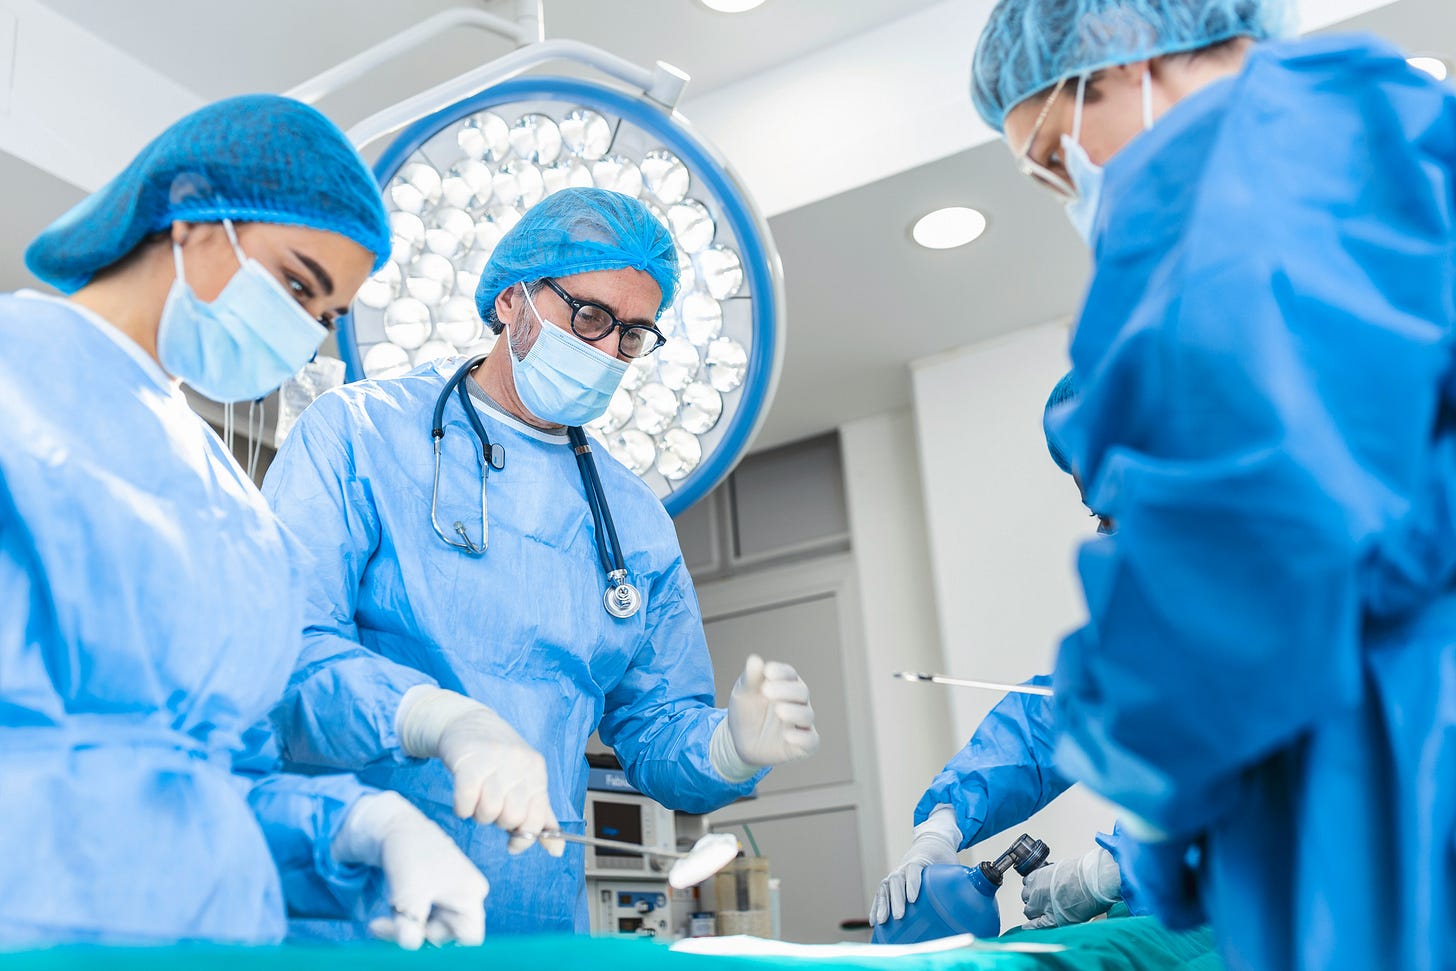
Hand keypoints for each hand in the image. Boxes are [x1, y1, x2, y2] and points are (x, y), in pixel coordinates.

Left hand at [331, 791, 488, 948]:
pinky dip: (404, 918)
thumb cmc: (408, 855)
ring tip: (384, 913)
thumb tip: (411, 947)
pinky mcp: (436, 893)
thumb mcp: (408, 897)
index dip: (445, 946)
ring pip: (430, 928)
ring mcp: (451, 895)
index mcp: (471, 896)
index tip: (416, 940)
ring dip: (405, 927)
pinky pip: (423, 918)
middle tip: (380, 926)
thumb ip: (410, 930)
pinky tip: (391, 905)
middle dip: (413, 935)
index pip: (470, 939)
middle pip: (444, 935)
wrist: (394, 826)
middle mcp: (467, 897)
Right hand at [396, 687, 563, 854]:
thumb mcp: (526, 783)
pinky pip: (466, 802)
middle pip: (512, 818)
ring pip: (489, 812)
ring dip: (479, 815)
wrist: (469, 723)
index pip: (537, 819)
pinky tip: (464, 800)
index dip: (524, 837)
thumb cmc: (499, 760)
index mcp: (536, 772)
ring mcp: (494, 761)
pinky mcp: (468, 761)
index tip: (513, 839)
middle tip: (492, 805)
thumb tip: (557, 851)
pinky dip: (462, 809)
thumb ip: (541, 817)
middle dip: (499, 821)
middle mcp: (519, 764)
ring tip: (478, 799)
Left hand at [725, 655, 819, 765]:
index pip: (789, 674)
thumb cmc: (746, 712)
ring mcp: (801, 723)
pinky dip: (802, 738)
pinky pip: (810, 741)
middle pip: (801, 692)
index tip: (767, 672)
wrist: (740, 742)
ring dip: (794, 712)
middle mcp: (797, 702)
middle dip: (786, 690)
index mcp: (785, 684)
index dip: (781, 672)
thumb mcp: (743, 694)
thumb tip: (754, 660)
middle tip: (766, 691)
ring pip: (807, 715)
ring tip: (779, 711)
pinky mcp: (803, 744)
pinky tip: (788, 735)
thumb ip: (750, 678)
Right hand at [870, 806, 961, 924]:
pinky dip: (877, 906)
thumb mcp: (954, 864)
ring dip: (883, 904)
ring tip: (883, 922)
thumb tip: (981, 891)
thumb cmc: (943, 856)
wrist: (931, 842)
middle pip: (896, 880)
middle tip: (900, 916)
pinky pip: (881, 893)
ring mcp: (896, 873)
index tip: (914, 898)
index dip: (913, 884)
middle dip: (896, 899)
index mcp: (920, 860)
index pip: (914, 870)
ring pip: (886, 887)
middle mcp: (905, 866)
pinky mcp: (892, 882)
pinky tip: (876, 921)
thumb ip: (964, 877)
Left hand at [1021, 845, 1121, 928]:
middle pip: (1026, 897)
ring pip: (1029, 911)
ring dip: (1034, 912)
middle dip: (1033, 900)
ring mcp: (1042, 906)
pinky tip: (1030, 928)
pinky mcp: (1051, 919)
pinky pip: (1035, 925)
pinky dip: (1032, 927)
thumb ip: (1055, 875)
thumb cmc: (1082, 873)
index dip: (1032, 888)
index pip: (1027, 883)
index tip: (1037, 890)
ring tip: (1043, 913)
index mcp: (1038, 877)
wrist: (1091, 883)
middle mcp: (1036, 891)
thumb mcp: (1062, 868)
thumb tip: (1057, 878)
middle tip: (1042, 902)